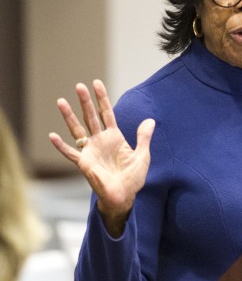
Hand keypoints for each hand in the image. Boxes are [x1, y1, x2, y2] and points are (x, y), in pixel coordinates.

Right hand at [49, 80, 154, 235]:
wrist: (124, 196)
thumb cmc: (133, 177)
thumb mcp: (143, 156)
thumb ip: (144, 138)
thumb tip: (150, 120)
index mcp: (114, 137)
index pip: (106, 113)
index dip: (102, 99)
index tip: (96, 83)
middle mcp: (100, 141)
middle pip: (91, 117)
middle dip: (85, 101)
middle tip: (79, 86)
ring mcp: (91, 151)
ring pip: (78, 130)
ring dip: (69, 116)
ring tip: (61, 102)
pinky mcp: (84, 164)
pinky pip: (71, 154)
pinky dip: (61, 146)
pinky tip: (52, 136)